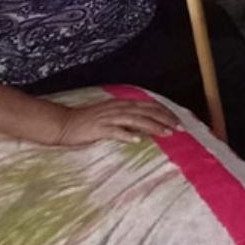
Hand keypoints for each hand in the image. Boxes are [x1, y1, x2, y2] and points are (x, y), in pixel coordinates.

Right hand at [53, 98, 179, 145]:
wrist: (64, 123)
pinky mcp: (99, 128)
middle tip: (180, 128)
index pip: (149, 105)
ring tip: (166, 133)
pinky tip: (137, 140)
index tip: (179, 121)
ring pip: (135, 119)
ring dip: (152, 126)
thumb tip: (146, 127)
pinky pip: (115, 131)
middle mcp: (118, 108)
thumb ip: (128, 119)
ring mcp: (109, 117)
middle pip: (146, 111)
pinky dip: (127, 134)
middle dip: (165, 118)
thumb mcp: (112, 116)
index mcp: (122, 104)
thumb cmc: (89, 122)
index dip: (165, 112)